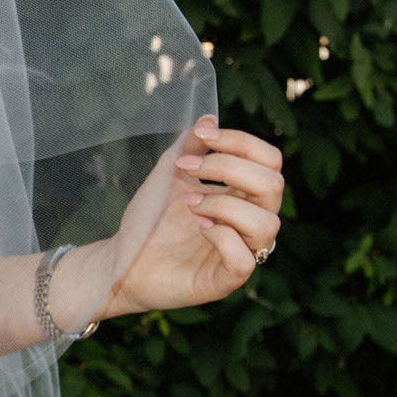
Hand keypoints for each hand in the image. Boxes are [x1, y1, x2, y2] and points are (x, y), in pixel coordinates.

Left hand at [84, 115, 284, 319]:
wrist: (122, 257)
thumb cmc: (151, 218)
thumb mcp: (170, 172)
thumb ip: (191, 145)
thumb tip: (210, 116)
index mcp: (243, 194)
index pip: (269, 161)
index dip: (242, 142)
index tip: (202, 136)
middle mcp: (249, 222)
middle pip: (274, 185)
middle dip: (229, 168)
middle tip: (189, 168)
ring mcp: (242, 252)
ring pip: (267, 223)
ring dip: (224, 204)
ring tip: (190, 203)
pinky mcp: (226, 280)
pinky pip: (247, 260)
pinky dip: (223, 237)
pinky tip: (198, 227)